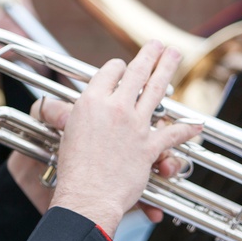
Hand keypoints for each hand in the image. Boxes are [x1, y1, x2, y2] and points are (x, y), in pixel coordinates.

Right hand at [43, 42, 202, 235]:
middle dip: (149, 54)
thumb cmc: (71, 169)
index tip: (122, 67)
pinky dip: (187, 129)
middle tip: (157, 44)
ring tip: (174, 55)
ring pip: (156, 89)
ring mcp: (135, 125)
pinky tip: (196, 124)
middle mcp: (115, 107)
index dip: (117, 67)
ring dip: (167, 68)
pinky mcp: (150, 147)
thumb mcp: (63, 134)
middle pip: (137, 72)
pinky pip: (173, 133)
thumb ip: (62, 116)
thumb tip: (44, 107)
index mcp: (91, 101)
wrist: (86, 196)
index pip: (109, 72)